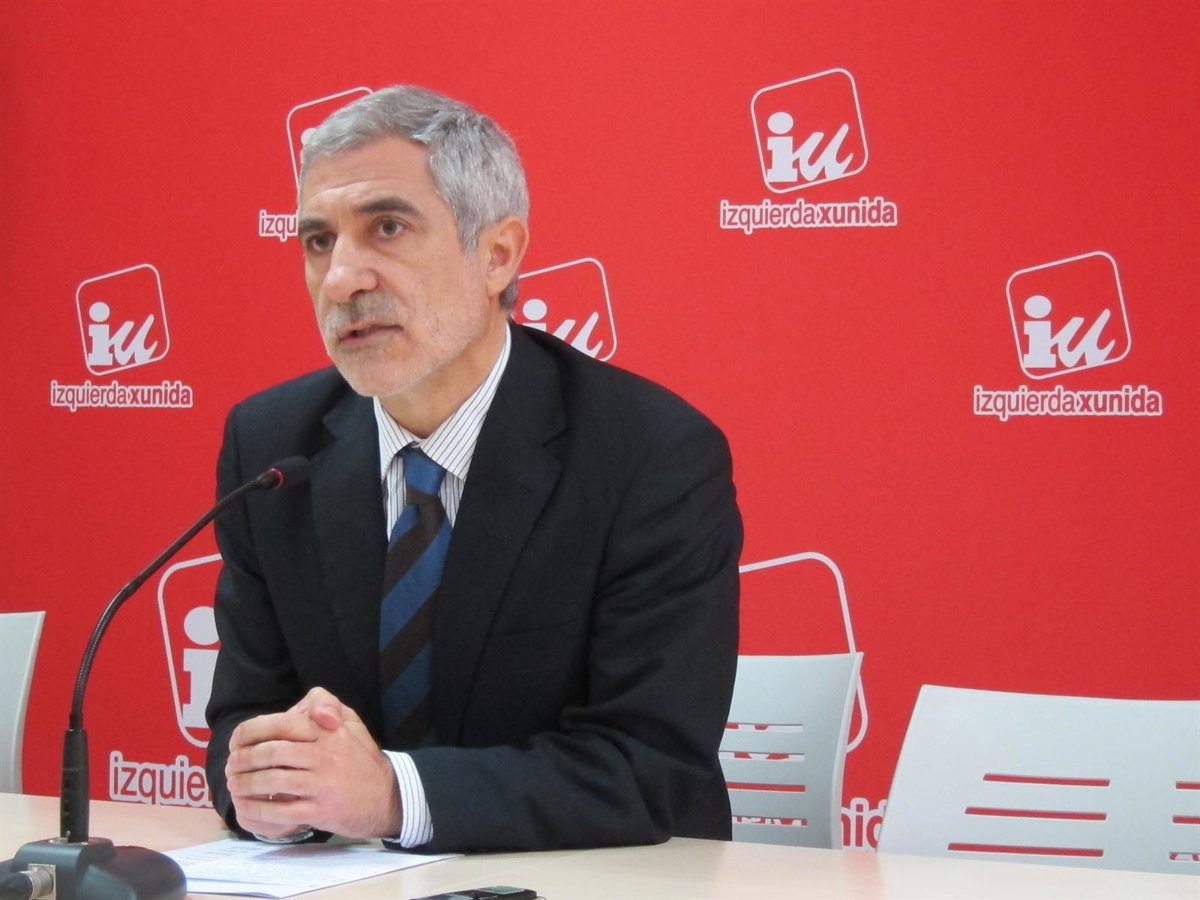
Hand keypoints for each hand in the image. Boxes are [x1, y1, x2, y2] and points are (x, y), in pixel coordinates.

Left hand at [224, 687, 402, 838]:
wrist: (388, 796)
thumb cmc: (362, 758)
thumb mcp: (352, 722)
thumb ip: (326, 705)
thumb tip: (302, 705)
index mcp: (328, 731)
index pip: (282, 724)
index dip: (251, 731)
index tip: (236, 740)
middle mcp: (325, 754)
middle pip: (271, 753)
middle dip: (243, 759)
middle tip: (231, 765)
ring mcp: (323, 784)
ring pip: (272, 781)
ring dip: (245, 784)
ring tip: (234, 784)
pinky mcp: (322, 811)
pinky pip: (281, 811)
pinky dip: (258, 809)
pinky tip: (247, 807)